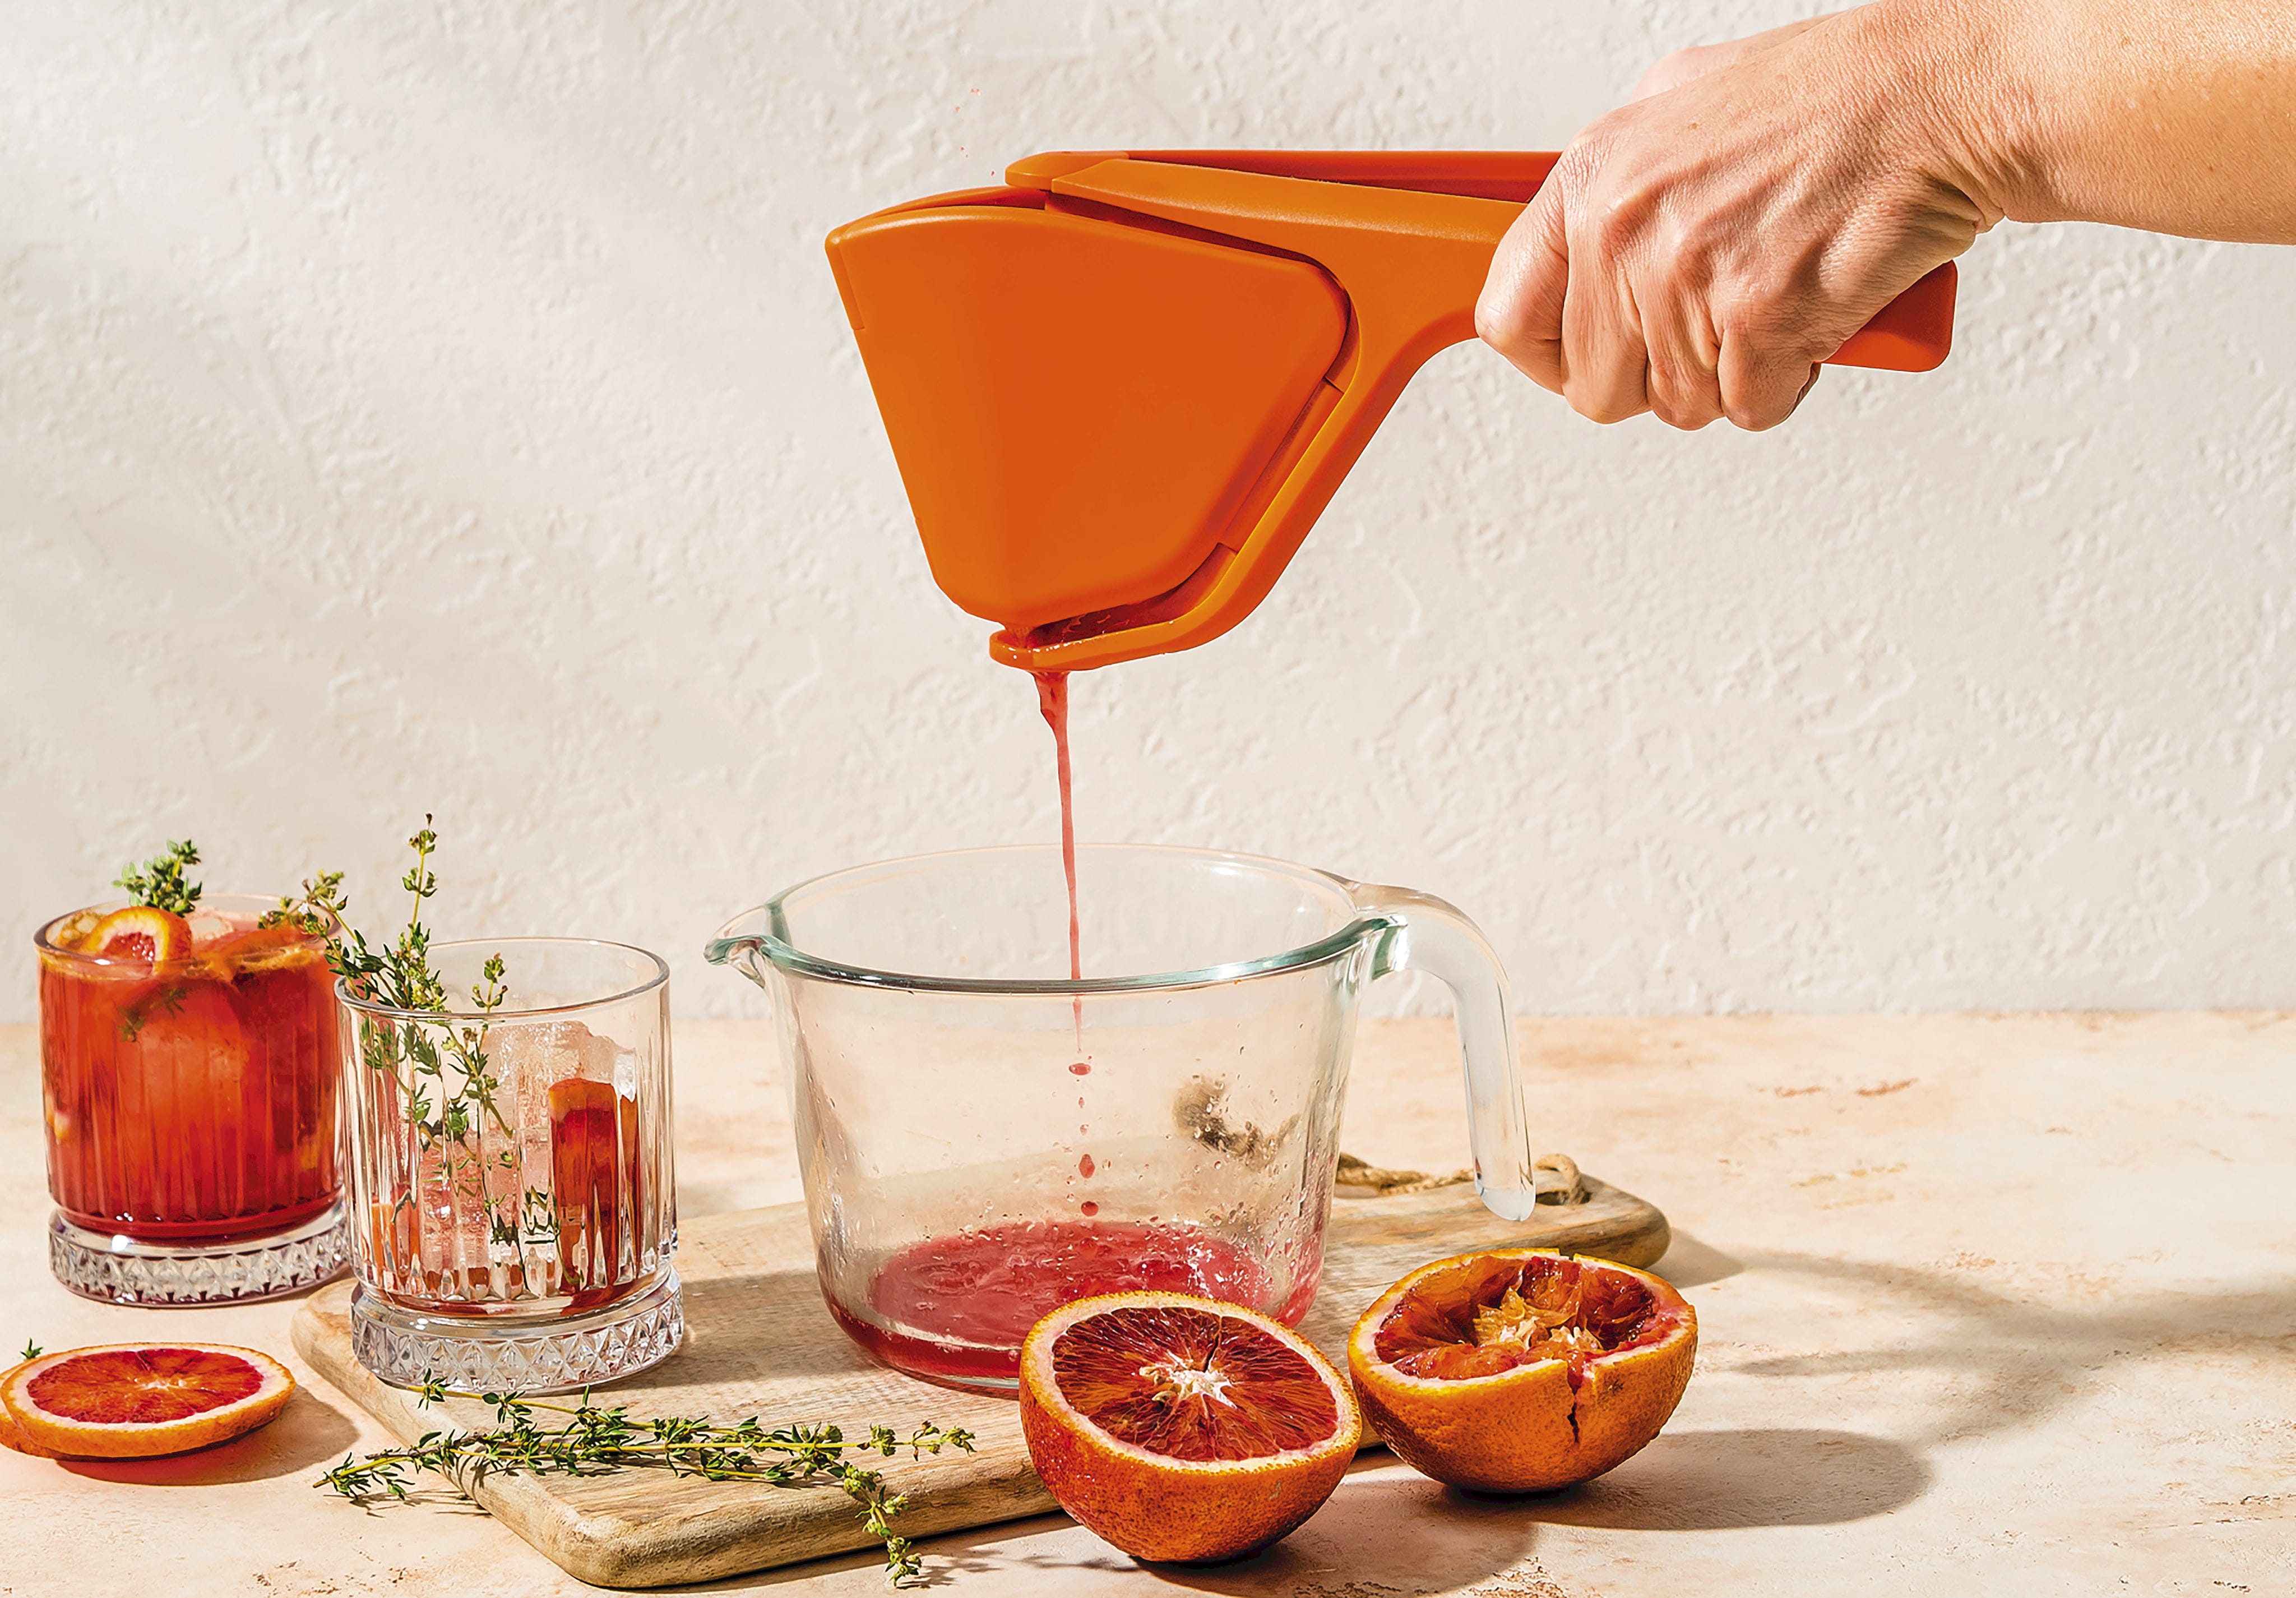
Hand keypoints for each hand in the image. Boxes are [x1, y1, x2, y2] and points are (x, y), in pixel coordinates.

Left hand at [1477, 4, 1992, 430]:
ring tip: (1773, 297)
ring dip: (1731, 374)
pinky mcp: (1759, 323)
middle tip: (1710, 326)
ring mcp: (1687, 281)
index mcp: (1593, 179)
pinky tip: (1812, 312)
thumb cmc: (1831, 98)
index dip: (1549, 356)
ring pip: (1678, 405)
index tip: (1583, 356)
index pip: (1507, 318)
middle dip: (1655, 375)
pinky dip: (1788, 379)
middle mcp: (1624, 231)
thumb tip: (1582, 241)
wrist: (1939, 98)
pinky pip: (1749, 407)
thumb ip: (1619, 184)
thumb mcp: (1681, 103)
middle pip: (1595, 388)